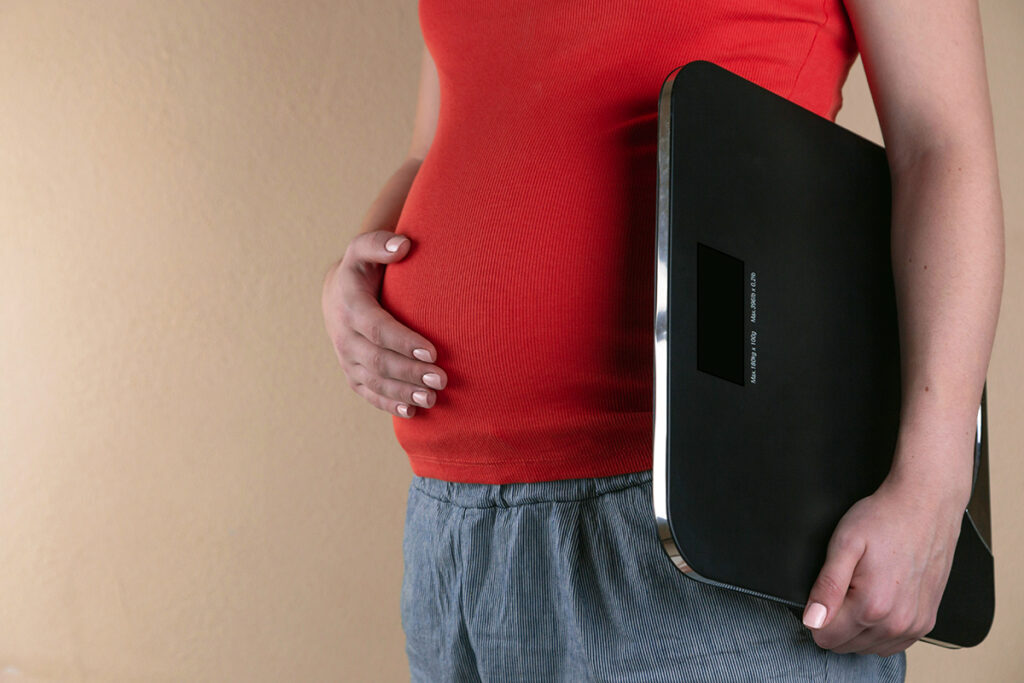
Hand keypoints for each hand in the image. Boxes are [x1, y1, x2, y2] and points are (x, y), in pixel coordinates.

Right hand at [321, 229, 446, 417]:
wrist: (337, 293)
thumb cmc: (363, 269)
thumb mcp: (364, 250)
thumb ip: (380, 243)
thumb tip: (403, 245)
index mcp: (350, 306)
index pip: (377, 328)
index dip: (404, 342)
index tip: (433, 351)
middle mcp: (344, 335)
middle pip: (377, 360)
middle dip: (409, 371)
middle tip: (441, 379)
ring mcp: (346, 357)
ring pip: (373, 381)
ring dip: (402, 392)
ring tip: (432, 399)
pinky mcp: (351, 373)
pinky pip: (367, 392)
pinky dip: (388, 403)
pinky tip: (412, 411)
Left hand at [800, 471, 964, 655]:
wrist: (925, 506)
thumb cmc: (884, 519)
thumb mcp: (844, 544)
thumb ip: (827, 586)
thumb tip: (811, 620)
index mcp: (871, 606)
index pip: (825, 637)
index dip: (816, 616)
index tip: (824, 593)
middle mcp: (896, 623)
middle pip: (845, 645)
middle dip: (835, 622)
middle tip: (843, 587)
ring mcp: (914, 626)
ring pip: (867, 648)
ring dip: (857, 628)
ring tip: (861, 591)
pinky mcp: (926, 622)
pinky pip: (892, 645)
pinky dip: (878, 632)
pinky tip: (876, 605)